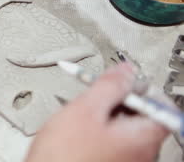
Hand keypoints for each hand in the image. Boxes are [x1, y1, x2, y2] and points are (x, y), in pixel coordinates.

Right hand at [25, 63, 168, 161]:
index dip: (142, 87)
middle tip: (98, 91)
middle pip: (143, 116)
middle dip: (121, 99)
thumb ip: (109, 86)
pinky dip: (99, 129)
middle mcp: (140, 154)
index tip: (122, 78)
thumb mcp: (85, 109)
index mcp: (141, 139)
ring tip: (83, 111)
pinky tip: (78, 129)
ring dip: (107, 114)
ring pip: (125, 128)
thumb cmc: (63, 156)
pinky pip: (113, 142)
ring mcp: (125, 161)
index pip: (160, 106)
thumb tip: (126, 71)